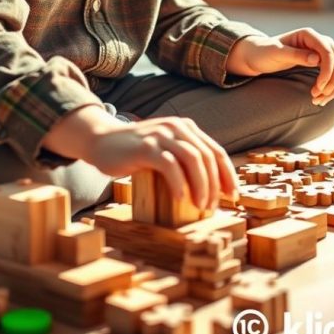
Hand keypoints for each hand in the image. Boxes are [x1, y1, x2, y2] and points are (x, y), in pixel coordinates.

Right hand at [43, 105, 237, 210]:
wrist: (102, 141)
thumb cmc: (136, 152)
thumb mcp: (165, 148)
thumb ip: (184, 157)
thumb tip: (211, 188)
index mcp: (186, 127)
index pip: (215, 150)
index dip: (227, 174)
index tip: (232, 196)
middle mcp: (176, 127)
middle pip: (207, 156)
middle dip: (215, 184)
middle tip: (211, 207)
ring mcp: (161, 134)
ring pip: (193, 159)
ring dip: (201, 186)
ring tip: (200, 206)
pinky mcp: (146, 146)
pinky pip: (170, 165)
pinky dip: (179, 184)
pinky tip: (179, 199)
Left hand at [226, 29, 333, 105]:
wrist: (259, 56)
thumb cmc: (265, 52)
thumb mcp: (276, 53)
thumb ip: (295, 55)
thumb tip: (316, 59)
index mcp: (309, 35)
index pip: (328, 52)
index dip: (328, 71)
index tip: (318, 88)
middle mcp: (319, 41)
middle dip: (333, 81)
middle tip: (317, 97)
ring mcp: (322, 51)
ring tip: (318, 101)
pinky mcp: (322, 62)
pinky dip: (332, 87)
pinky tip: (321, 97)